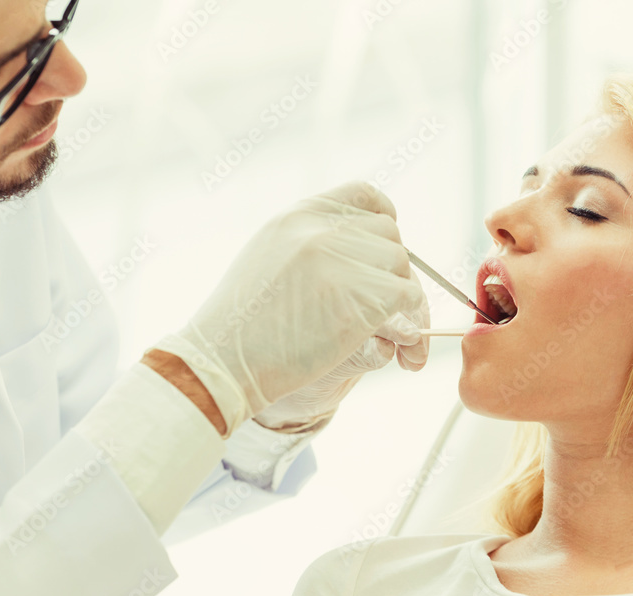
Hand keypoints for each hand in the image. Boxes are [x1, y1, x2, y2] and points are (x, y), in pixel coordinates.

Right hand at [153, 181, 425, 433]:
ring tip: (398, 338)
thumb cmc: (241, 325)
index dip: (384, 220)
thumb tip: (366, 248)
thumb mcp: (268, 258)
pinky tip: (403, 351)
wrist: (221, 362)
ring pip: (402, 271)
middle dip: (393, 276)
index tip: (384, 252)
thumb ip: (310, 244)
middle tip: (391, 314)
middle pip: (390, 239)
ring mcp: (341, 261)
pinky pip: (407, 301)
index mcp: (299, 216)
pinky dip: (411, 328)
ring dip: (405, 306)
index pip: (364, 196)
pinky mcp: (360, 299)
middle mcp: (322, 230)